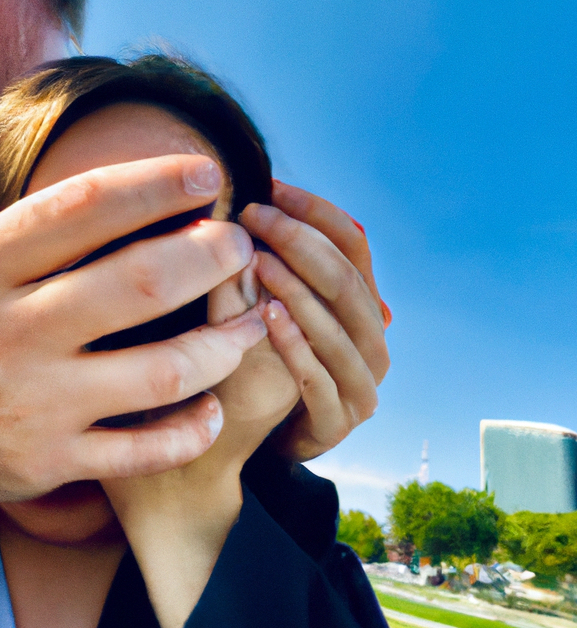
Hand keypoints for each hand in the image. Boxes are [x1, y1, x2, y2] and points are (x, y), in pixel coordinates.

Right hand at [0, 107, 266, 502]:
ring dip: (225, 341)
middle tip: (240, 241)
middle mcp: (12, 331)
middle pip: (143, 282)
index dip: (157, 183)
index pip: (85, 207)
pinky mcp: (45, 461)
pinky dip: (191, 429)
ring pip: (162, 371)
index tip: (205, 174)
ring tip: (253, 319)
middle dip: (212, 254)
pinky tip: (212, 404)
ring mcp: (34, 403)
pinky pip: (141, 451)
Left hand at [238, 181, 389, 462]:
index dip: (316, 212)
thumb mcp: (282, 307)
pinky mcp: (337, 422)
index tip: (271, 187)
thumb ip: (281, 265)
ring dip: (297, 291)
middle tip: (254, 217)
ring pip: (337, 329)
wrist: (265, 440)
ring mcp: (361, 385)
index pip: (355, 244)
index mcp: (365, 306)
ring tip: (258, 262)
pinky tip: (266, 318)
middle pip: (347, 281)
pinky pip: (318, 379)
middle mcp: (373, 342)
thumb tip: (260, 200)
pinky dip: (294, 346)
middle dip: (300, 243)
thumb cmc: (270, 362)